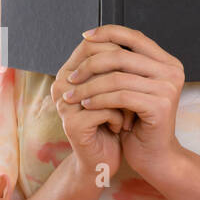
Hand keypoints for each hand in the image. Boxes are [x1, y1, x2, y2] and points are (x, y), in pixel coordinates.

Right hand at [51, 34, 129, 181]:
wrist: (102, 160)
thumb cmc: (110, 122)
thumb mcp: (113, 90)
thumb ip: (115, 66)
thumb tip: (134, 39)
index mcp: (68, 72)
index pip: (92, 43)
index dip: (119, 51)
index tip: (137, 69)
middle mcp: (61, 84)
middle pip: (98, 61)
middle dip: (124, 75)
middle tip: (138, 91)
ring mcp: (64, 104)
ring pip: (104, 85)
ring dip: (125, 100)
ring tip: (132, 111)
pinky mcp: (72, 124)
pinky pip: (105, 110)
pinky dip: (121, 118)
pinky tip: (122, 127)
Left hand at [66, 24, 186, 179]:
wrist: (155, 155)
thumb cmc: (139, 122)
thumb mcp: (131, 87)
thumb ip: (122, 65)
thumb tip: (92, 39)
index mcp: (167, 62)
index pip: (134, 36)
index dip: (107, 32)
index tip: (84, 37)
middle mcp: (172, 71)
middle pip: (121, 55)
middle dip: (90, 65)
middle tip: (70, 77)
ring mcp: (168, 87)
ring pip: (117, 77)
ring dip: (89, 86)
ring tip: (72, 95)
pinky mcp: (160, 106)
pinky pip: (120, 97)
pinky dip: (99, 100)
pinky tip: (85, 105)